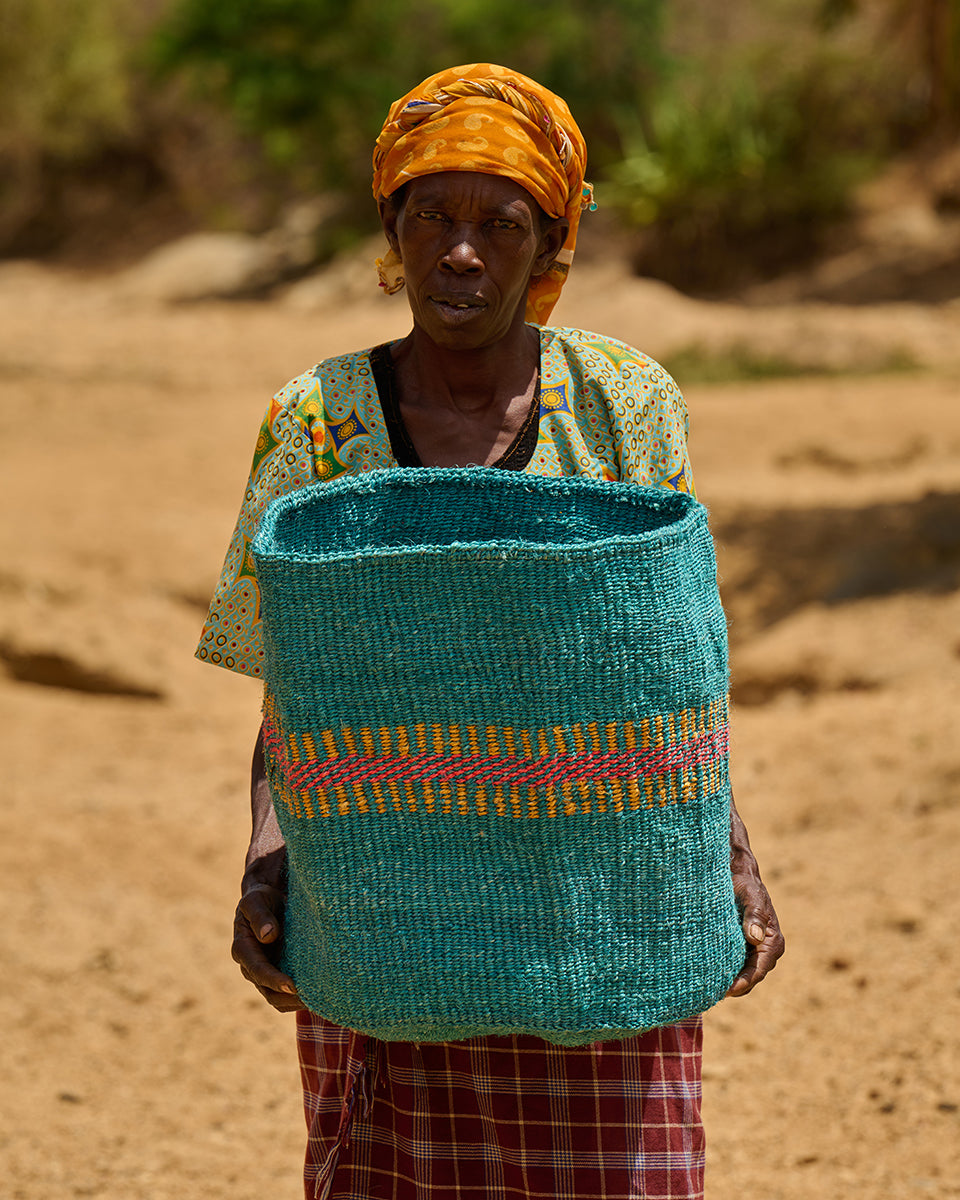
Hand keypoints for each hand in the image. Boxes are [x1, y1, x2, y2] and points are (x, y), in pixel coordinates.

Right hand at [231, 847, 304, 1012]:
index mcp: (243, 948)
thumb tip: (267, 935)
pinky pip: (285, 996)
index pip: (257, 970)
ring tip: (317, 1000)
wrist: (269, 899)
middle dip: (287, 997)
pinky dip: (298, 1000)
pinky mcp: (278, 974)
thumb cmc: (262, 898)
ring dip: (294, 1003)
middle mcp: (251, 965)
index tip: (292, 985)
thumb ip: (260, 916)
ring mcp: (264, 973)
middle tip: (311, 998)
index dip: (273, 979)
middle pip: (267, 991)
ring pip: (277, 999)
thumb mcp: (256, 900)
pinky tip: (317, 996)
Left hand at [726, 797, 784, 997]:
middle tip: (712, 995)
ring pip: (744, 973)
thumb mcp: (748, 893)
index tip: (728, 991)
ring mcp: (755, 947)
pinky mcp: (743, 943)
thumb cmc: (741, 879)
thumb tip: (756, 938)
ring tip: (707, 990)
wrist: (734, 867)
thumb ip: (754, 914)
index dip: (745, 982)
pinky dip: (725, 971)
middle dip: (736, 987)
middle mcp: (767, 946)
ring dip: (730, 981)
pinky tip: (708, 975)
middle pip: (752, 976)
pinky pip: (736, 963)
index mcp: (773, 939)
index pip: (760, 969)